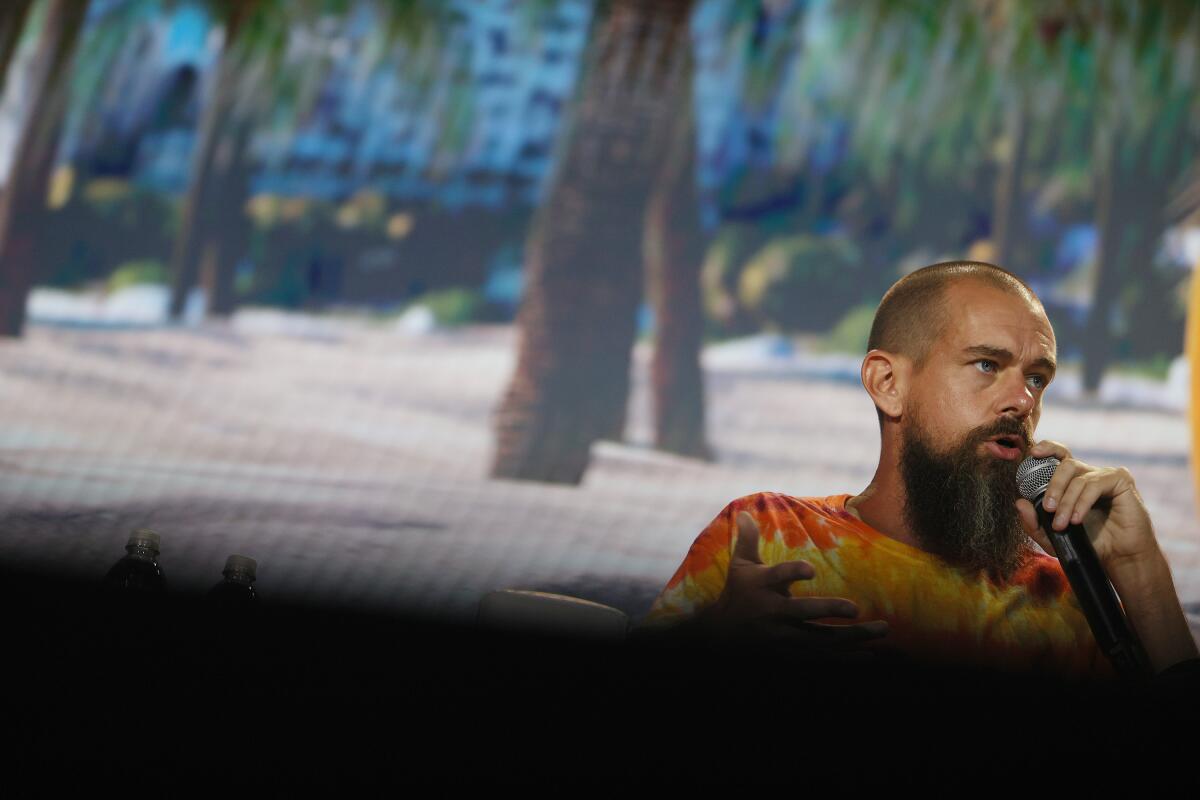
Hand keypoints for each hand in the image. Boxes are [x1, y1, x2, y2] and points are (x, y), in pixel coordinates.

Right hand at [702, 511, 889, 654]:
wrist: (722, 635)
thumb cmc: (738, 592)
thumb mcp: (740, 565)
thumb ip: (748, 539)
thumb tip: (744, 512)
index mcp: (761, 585)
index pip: (777, 576)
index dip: (792, 573)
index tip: (811, 570)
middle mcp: (771, 611)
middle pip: (801, 612)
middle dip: (828, 610)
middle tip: (855, 608)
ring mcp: (781, 636)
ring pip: (819, 639)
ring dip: (852, 636)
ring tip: (881, 629)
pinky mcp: (789, 653)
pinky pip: (821, 657)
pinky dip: (845, 657)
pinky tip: (870, 654)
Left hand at [1014, 440, 1159, 569]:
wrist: (1119, 558)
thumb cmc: (1088, 543)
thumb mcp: (1052, 537)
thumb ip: (1034, 523)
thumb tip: (1019, 502)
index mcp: (1072, 481)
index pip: (1059, 456)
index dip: (1047, 449)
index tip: (1033, 454)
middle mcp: (1089, 474)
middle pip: (1065, 464)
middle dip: (1052, 486)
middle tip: (1047, 508)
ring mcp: (1106, 476)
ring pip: (1078, 478)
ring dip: (1066, 501)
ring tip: (1061, 524)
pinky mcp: (1121, 481)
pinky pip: (1094, 484)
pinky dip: (1082, 502)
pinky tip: (1077, 519)